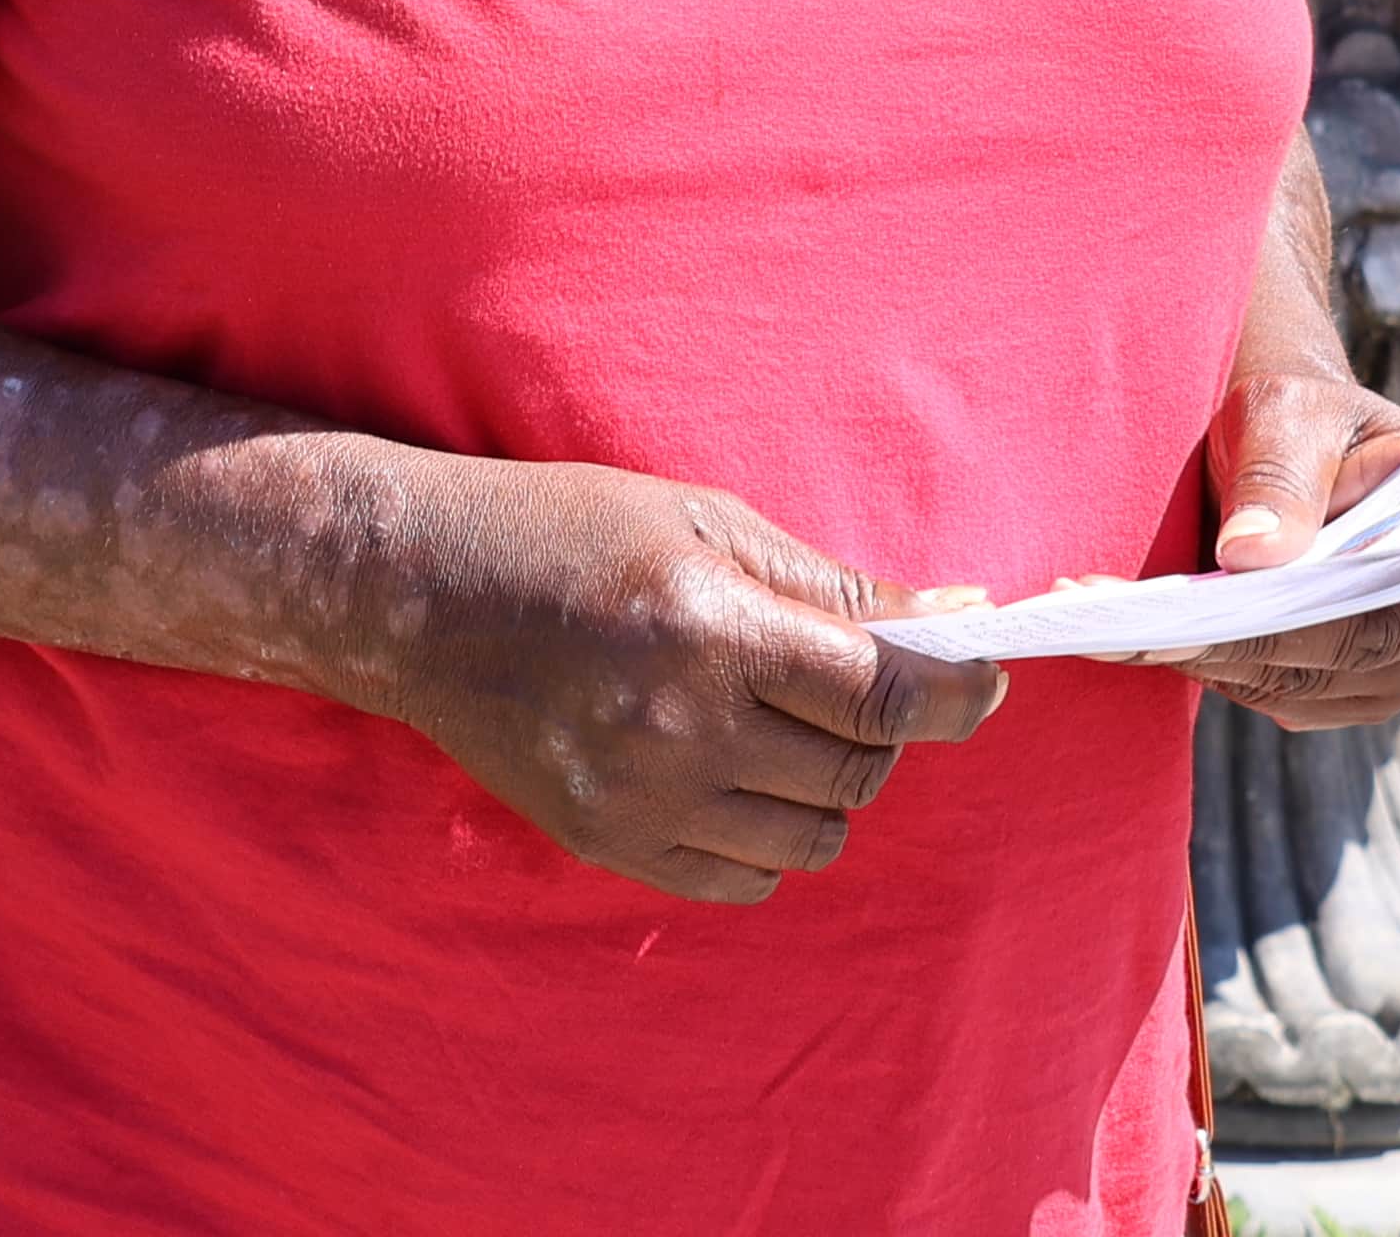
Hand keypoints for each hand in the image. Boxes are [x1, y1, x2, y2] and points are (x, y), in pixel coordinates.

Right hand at [366, 456, 1010, 906]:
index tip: (981, 681)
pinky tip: (732, 775)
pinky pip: (745, 881)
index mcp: (710, 627)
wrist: (418, 595)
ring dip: (828, 790)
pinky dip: (767, 840)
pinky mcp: (608, 843)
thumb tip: (953, 617)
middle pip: (857, 773)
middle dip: (884, 732)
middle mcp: (680, 726)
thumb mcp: (701, 519)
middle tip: (851, 686)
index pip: (882, 694)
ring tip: (782, 730)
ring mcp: (641, 797)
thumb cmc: (568, 532)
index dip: (956, 694)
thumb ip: (827, 582)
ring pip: (812, 839)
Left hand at [1143, 356, 1399, 729]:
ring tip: (1129, 629)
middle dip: (1234, 648)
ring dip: (1220, 668)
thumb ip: (1276, 478)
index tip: (1197, 613)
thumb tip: (1251, 557)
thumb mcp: (1282, 416)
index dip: (1292, 622)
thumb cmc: (1295, 414)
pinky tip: (1172, 641)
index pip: (1383, 606)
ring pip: (1311, 692)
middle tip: (1129, 629)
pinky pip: (1292, 701)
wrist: (1289, 438)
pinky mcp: (1363, 682)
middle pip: (1345, 662)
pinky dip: (1229, 677)